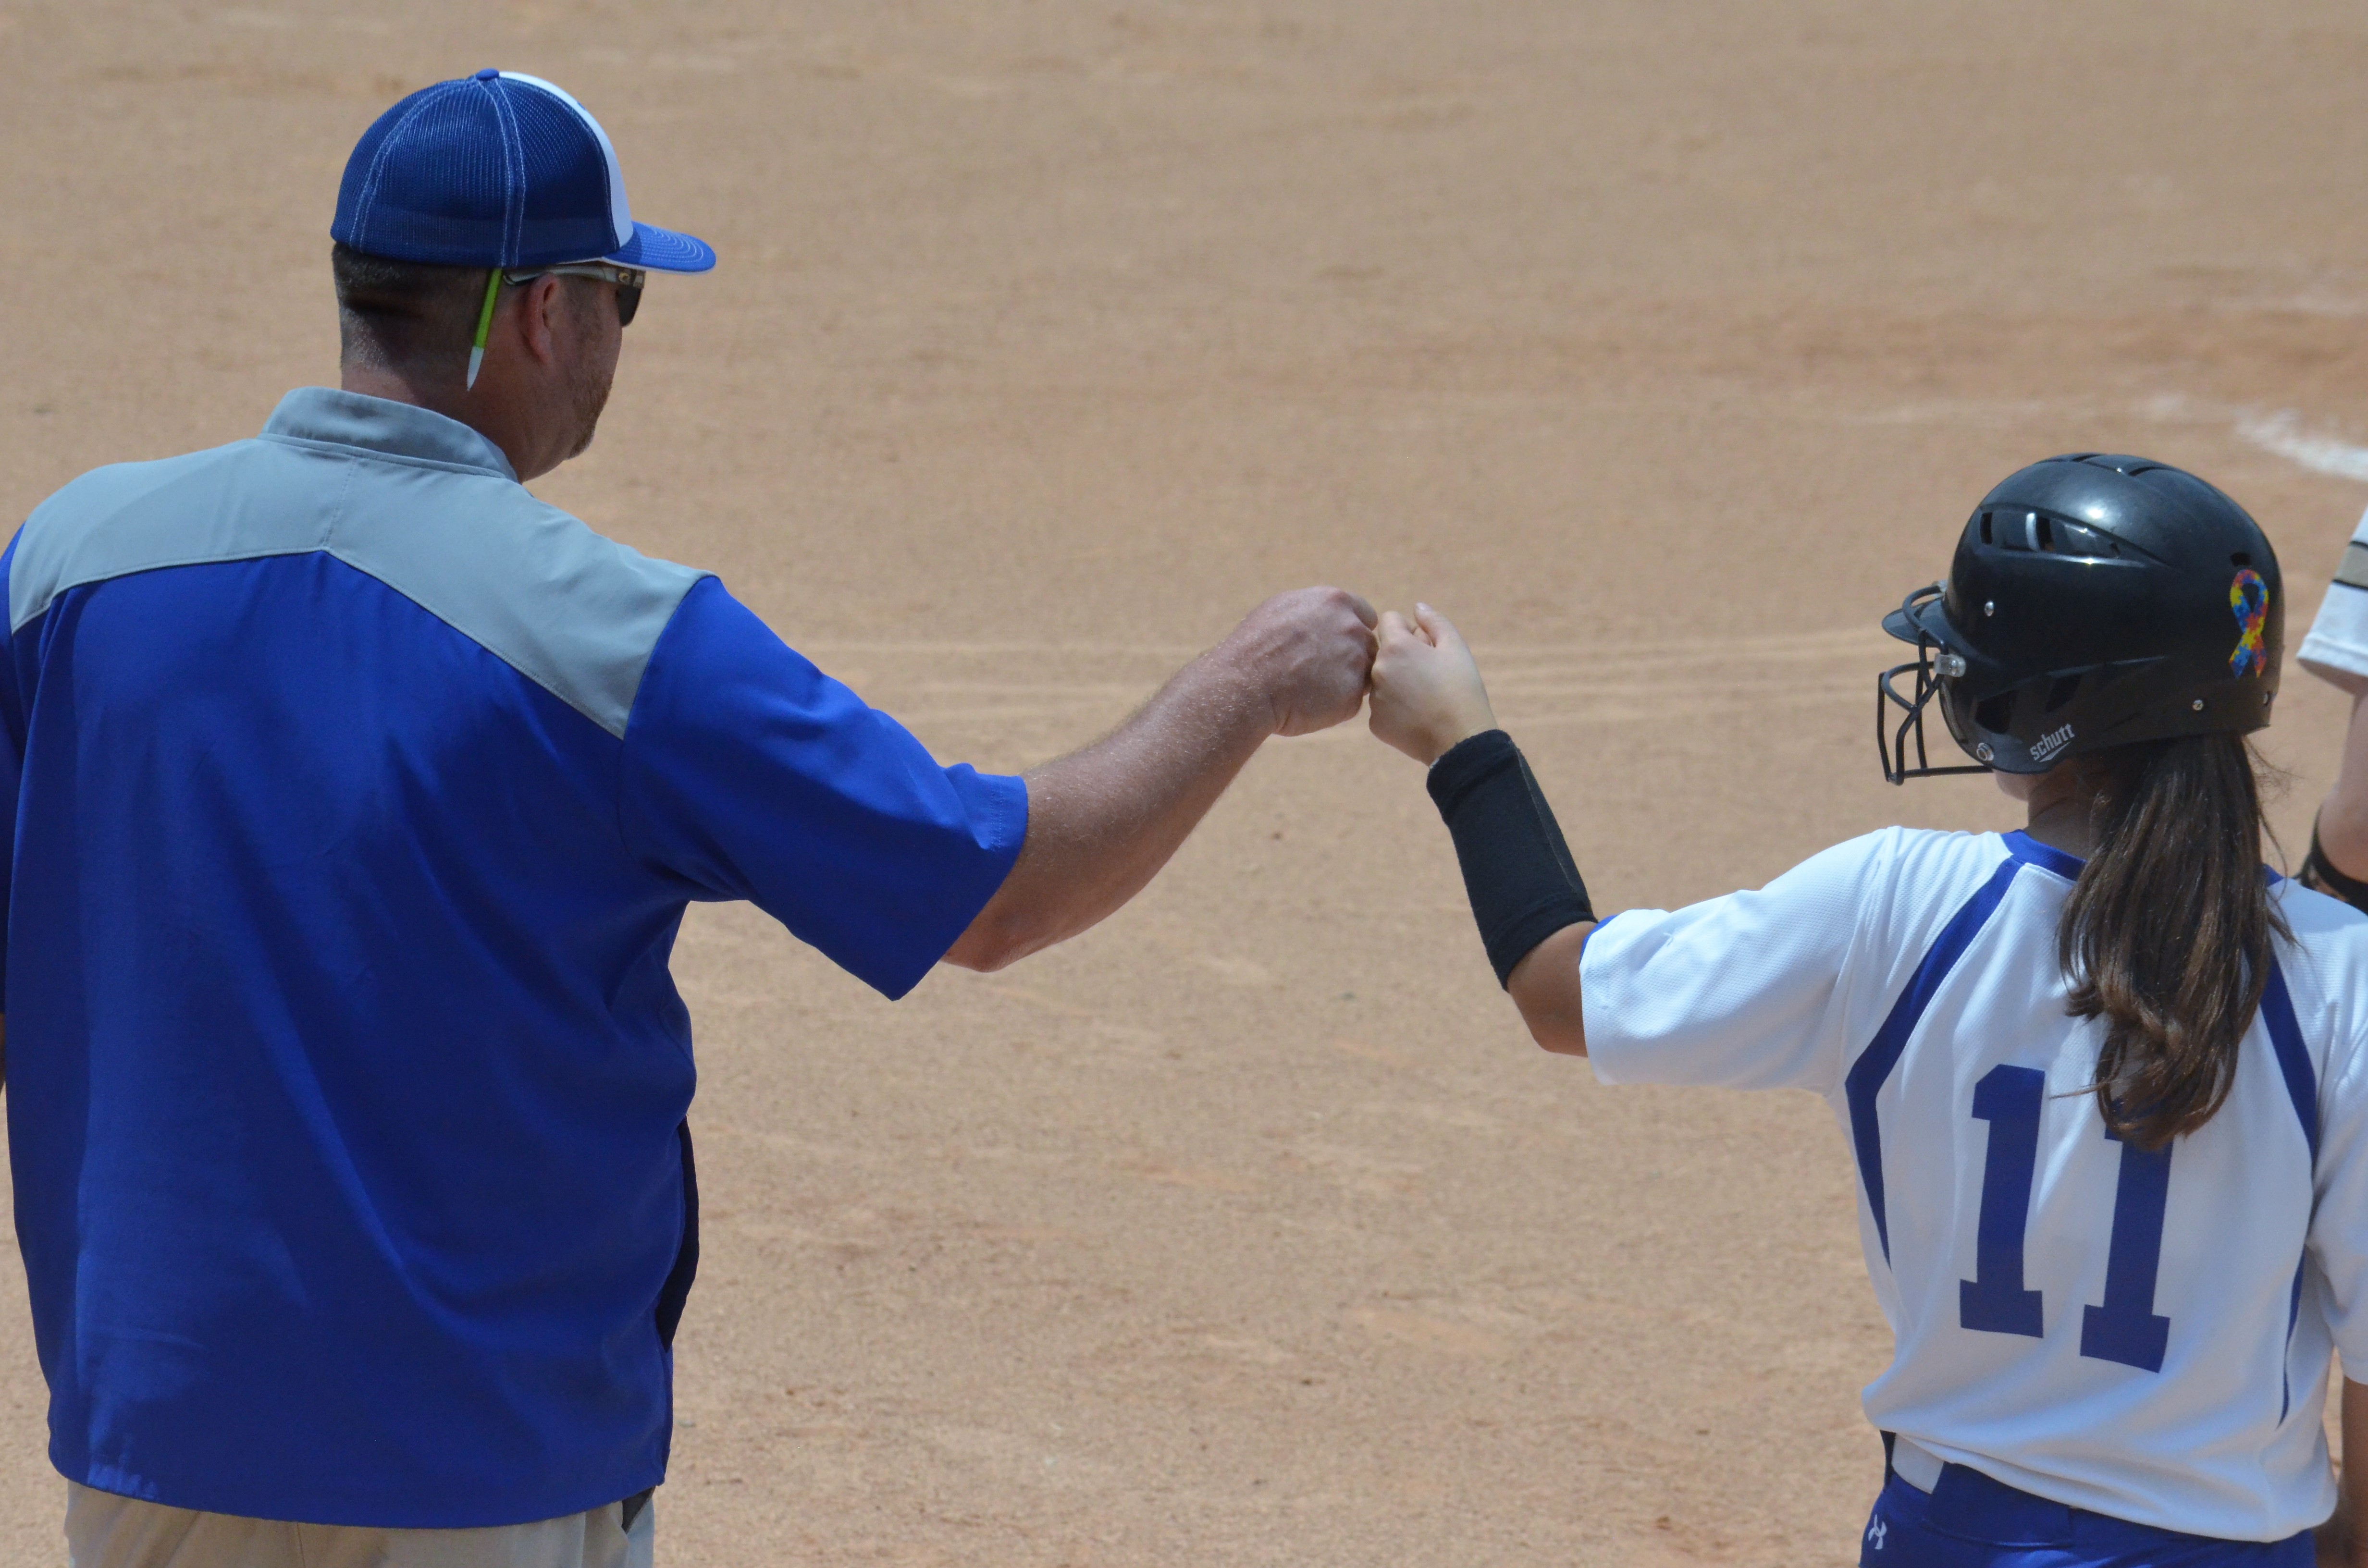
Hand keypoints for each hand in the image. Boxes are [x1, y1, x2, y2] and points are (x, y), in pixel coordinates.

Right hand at [1218, 587, 1379, 736]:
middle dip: (1351, 658)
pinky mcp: (1353, 694)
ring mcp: (1356, 662)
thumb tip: (1327, 615)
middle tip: (1318, 671)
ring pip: (1365, 674)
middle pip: (1369, 646)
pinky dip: (1337, 705)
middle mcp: (1352, 628)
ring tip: (1311, 687)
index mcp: (1335, 603)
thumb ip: (1314, 610)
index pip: (1366, 616)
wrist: (1243, 684)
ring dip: (1346, 681)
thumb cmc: (1255, 647)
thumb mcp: (1281, 609)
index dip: (1352, 632)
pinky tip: (1309, 702)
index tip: (1334, 645)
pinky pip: (1353, 701)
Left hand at [1368, 602, 1498, 763]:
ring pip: (1381, 678)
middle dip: (1402, 655)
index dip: (1409, 630)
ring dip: (1397, 681)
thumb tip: (1416, 607)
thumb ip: (1433, 621)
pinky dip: (1395, 707)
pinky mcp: (1375, 723)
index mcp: (1395, 647)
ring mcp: (1373, 699)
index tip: (1425, 646)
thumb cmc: (1461, 689)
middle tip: (1429, 674)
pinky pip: (1382, 705)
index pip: (1388, 620)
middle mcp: (1377, 670)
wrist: (1460, 740)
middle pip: (1384, 650)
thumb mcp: (1455, 647)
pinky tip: (1417, 715)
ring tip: (1424, 696)